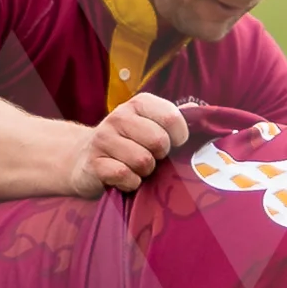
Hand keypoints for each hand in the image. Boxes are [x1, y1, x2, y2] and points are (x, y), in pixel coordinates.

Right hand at [71, 92, 189, 196]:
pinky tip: (126, 178)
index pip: (172, 118)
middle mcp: (119, 116)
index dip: (179, 138)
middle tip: (153, 158)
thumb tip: (202, 111)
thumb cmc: (129, 142)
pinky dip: (131, 183)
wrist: (84, 157)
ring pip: (142, 160)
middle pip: (159, 141)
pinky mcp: (94, 163)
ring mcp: (104, 139)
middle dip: (161, 157)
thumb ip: (176, 118)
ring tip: (138, 168)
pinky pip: (124, 175)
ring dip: (145, 172)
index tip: (173, 144)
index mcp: (140, 104)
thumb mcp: (151, 125)